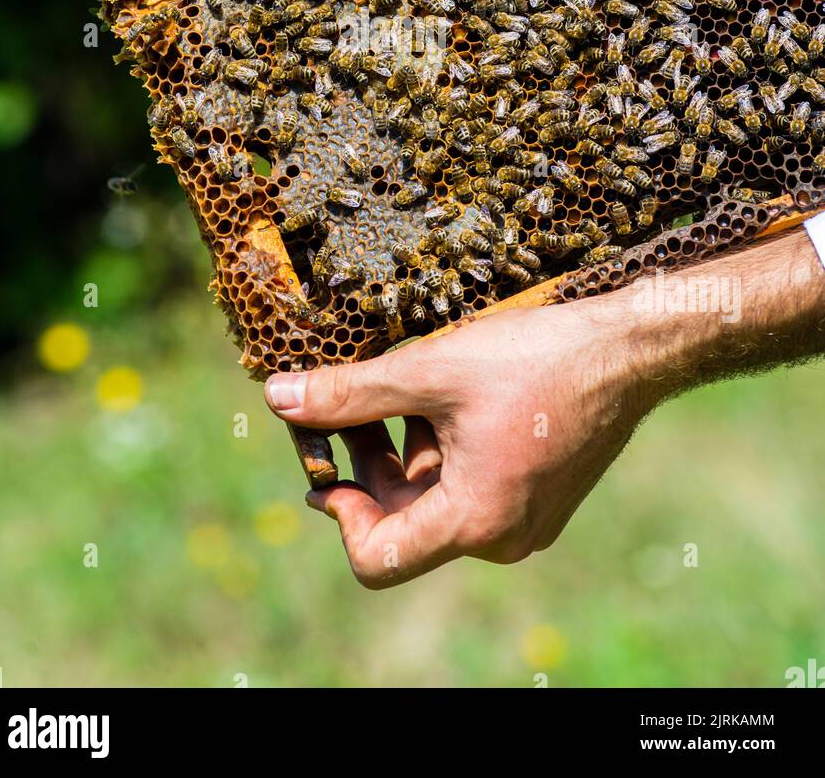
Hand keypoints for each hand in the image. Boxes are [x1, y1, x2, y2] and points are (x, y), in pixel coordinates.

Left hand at [264, 296, 654, 587]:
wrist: (629, 348)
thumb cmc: (535, 357)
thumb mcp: (430, 371)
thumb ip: (351, 394)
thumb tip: (278, 399)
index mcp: (474, 520)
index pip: (377, 559)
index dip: (339, 513)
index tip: (324, 462)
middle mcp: (502, 536)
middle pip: (405, 525)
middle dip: (368, 468)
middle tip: (345, 408)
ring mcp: (527, 519)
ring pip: (437, 501)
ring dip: (404, 453)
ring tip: (393, 390)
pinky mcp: (541, 496)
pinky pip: (471, 488)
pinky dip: (442, 451)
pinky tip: (439, 396)